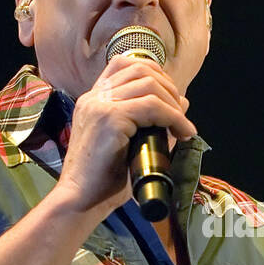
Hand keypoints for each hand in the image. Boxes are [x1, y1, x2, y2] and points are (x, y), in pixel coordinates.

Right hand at [55, 54, 196, 220]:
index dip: (155, 74)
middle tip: (180, 115)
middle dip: (169, 88)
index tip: (170, 99)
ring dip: (174, 103)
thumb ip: (151, 121)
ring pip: (149, 84)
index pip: (124, 64)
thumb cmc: (102, 180)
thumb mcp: (130, 143)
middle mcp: (94, 96)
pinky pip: (152, 106)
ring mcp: (100, 105)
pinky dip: (174, 117)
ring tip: (182, 126)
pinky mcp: (110, 119)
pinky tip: (183, 132)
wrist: (80, 200)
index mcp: (93, 99)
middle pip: (141, 69)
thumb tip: (182, 102)